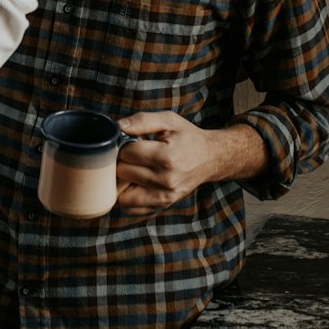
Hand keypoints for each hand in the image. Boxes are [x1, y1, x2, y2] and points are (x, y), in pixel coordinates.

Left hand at [114, 112, 267, 214]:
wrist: (210, 158)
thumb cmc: (187, 137)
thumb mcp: (169, 120)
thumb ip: (142, 120)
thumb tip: (118, 126)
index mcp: (167, 157)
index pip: (127, 153)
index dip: (125, 144)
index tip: (133, 142)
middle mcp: (166, 180)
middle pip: (123, 172)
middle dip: (123, 161)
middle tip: (132, 155)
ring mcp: (164, 196)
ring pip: (122, 194)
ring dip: (122, 181)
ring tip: (132, 169)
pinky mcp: (162, 205)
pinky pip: (131, 208)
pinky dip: (127, 196)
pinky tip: (135, 183)